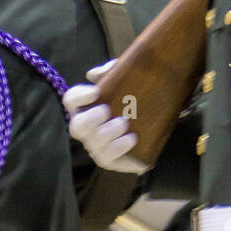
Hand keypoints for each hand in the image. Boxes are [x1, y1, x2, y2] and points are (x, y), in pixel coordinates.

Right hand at [63, 61, 148, 175]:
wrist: (160, 116)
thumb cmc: (137, 95)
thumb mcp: (128, 77)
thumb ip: (112, 70)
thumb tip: (93, 75)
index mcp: (87, 106)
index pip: (71, 100)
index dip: (78, 97)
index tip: (96, 92)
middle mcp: (87, 128)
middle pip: (77, 126)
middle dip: (90, 119)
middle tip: (107, 110)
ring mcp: (96, 145)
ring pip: (93, 143)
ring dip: (108, 132)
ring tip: (125, 124)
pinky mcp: (109, 159)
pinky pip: (106, 158)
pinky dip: (118, 147)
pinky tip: (132, 138)